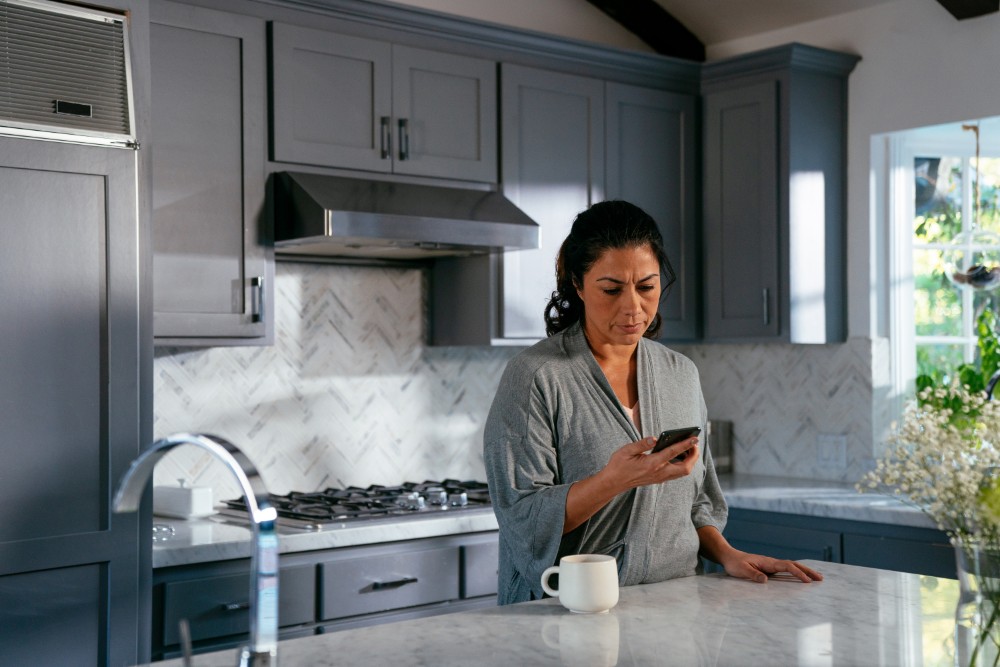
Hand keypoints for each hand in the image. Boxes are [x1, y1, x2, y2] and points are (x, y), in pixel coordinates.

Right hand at [562, 435, 698, 533]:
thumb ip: (642, 443)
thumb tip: (655, 438)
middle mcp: (659, 472)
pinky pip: (676, 473)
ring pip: (682, 472)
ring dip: (690, 461)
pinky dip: (683, 465)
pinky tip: (680, 455)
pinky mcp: (659, 479)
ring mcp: (660, 477)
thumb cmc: (619, 465)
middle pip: (685, 468)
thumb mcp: (627, 450)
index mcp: (652, 464)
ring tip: (690, 448)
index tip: (695, 438)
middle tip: (694, 443)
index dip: (685, 444)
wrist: (614, 482)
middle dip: (693, 456)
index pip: (673, 452)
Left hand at [719, 550, 822, 583]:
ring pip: (791, 567)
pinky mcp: (770, 568)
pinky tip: (801, 577)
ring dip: (804, 571)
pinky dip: (796, 572)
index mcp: (767, 562)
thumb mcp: (741, 570)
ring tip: (817, 578)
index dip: (798, 573)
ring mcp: (772, 565)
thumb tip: (766, 580)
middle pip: (793, 565)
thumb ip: (752, 574)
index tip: (807, 581)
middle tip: (820, 578)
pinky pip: (786, 570)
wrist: (729, 556)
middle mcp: (772, 562)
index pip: (787, 566)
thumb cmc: (734, 564)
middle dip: (807, 571)